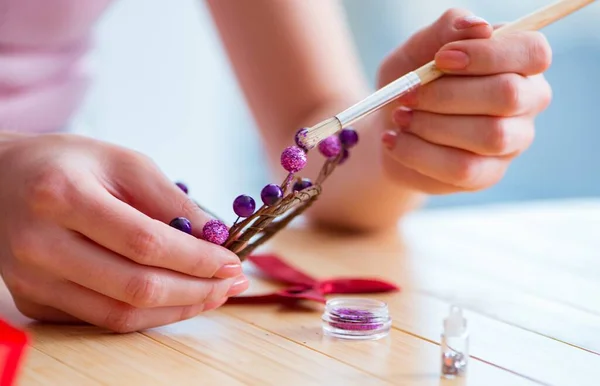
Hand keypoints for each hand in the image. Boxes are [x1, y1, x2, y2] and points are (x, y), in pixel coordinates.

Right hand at [0, 134, 247, 331]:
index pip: (144, 242)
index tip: (232, 262)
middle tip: (230, 284)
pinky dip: (146, 315)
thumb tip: (216, 238)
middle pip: (134, 287)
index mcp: (62, 196)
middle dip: (195, 291)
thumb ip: (170, 200)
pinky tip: (175, 299)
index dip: (196, 258)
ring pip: (119, 315)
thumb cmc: (68, 164)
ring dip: (176, 310)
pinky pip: (100, 320)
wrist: (0, 180)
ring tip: (212, 295)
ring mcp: (31, 280)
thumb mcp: (123, 162)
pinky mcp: (33, 301)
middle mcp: (39, 245)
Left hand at [376, 9, 551, 193]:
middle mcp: (527, 101)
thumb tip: (477, 26)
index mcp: (519, 61)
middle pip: (508, 95)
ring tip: (399, 117)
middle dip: (448, 94)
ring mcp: (512, 142)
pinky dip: (418, 153)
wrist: (390, 125)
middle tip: (407, 94)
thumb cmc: (413, 80)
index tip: (441, 59)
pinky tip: (394, 140)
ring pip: (489, 136)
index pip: (532, 52)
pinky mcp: (488, 174)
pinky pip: (462, 169)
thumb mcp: (418, 49)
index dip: (488, 55)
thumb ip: (446, 29)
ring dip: (432, 125)